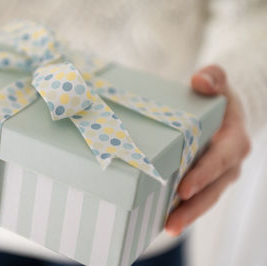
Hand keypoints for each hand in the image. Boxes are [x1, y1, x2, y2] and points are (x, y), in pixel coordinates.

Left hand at [165, 65, 250, 235]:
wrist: (226, 112)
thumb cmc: (219, 98)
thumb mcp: (218, 82)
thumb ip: (213, 77)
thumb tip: (199, 79)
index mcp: (234, 141)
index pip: (219, 161)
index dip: (203, 175)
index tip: (184, 189)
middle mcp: (229, 164)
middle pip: (212, 190)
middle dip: (192, 207)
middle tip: (171, 222)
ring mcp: (219, 176)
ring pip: (205, 199)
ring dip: (187, 215)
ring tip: (166, 228)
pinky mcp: (207, 181)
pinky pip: (197, 198)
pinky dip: (183, 208)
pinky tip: (163, 219)